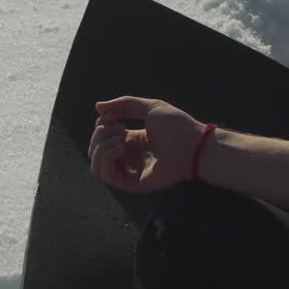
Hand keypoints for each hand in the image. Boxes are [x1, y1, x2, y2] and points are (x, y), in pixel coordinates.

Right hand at [88, 96, 204, 193]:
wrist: (193, 144)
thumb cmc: (176, 125)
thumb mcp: (149, 107)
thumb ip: (124, 104)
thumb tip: (98, 106)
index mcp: (131, 140)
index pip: (101, 136)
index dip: (101, 125)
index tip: (111, 116)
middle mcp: (128, 157)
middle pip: (95, 150)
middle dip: (99, 135)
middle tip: (119, 127)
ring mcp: (129, 171)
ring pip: (96, 165)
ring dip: (101, 147)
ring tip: (120, 139)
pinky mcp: (132, 183)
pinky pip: (106, 176)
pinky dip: (106, 158)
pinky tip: (121, 148)